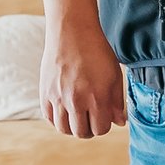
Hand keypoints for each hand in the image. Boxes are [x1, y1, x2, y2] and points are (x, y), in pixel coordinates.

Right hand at [43, 15, 126, 138]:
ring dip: (72, 127)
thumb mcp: (114, 75)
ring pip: (64, 129)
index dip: (104, 125)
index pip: (100, 129)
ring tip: (77, 116)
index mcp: (97, 98)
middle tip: (91, 119)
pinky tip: (65, 111)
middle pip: (81, 133)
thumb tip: (119, 122)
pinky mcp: (45, 93)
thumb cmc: (96, 51)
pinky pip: (49, 118)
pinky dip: (57, 119)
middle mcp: (76, 101)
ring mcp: (58, 98)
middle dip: (89, 129)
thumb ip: (117, 101)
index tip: (103, 116)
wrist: (71, 32)